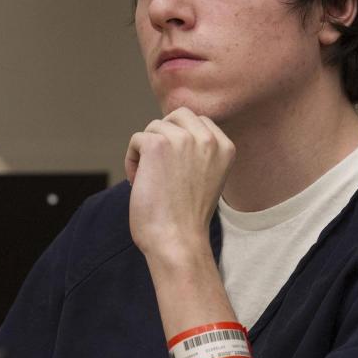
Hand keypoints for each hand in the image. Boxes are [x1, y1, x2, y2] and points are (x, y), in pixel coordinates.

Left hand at [125, 107, 234, 264]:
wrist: (177, 241)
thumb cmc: (187, 218)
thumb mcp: (206, 177)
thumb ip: (198, 152)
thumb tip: (171, 129)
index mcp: (225, 147)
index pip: (198, 121)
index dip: (180, 139)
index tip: (175, 167)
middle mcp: (207, 139)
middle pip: (177, 115)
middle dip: (163, 135)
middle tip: (158, 166)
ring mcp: (183, 139)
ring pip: (154, 127)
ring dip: (146, 151)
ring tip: (150, 180)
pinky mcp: (157, 144)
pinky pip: (136, 139)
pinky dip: (132, 160)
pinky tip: (138, 182)